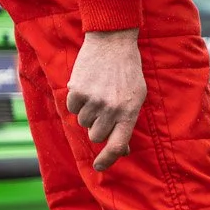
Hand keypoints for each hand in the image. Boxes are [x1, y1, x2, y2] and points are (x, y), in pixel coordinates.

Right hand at [66, 30, 144, 170]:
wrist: (113, 42)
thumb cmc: (128, 72)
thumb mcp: (137, 96)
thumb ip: (128, 123)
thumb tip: (122, 150)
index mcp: (129, 112)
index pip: (116, 145)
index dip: (107, 160)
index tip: (98, 167)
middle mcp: (111, 109)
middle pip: (96, 136)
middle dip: (98, 127)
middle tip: (105, 109)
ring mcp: (93, 100)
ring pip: (83, 123)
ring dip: (88, 113)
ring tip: (98, 93)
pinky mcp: (77, 90)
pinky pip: (72, 108)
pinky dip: (77, 101)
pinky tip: (88, 86)